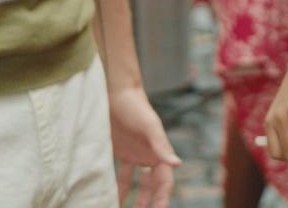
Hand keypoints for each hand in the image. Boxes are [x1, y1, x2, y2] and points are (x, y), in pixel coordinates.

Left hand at [109, 85, 179, 207]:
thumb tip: (177, 164)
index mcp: (159, 151)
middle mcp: (148, 155)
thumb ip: (161, 145)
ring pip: (137, 183)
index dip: (162, 197)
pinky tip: (109, 198)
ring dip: (134, 199)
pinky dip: (117, 187)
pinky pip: (120, 175)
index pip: (164, 181)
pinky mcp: (119, 152)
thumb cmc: (135, 106)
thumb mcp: (149, 125)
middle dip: (150, 202)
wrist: (115, 91)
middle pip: (152, 186)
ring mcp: (134, 155)